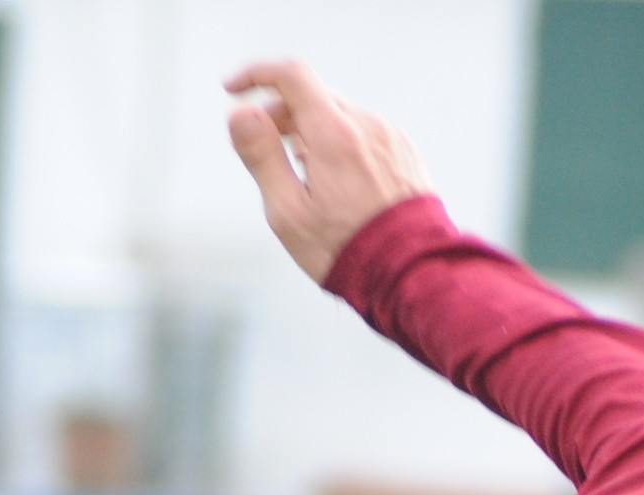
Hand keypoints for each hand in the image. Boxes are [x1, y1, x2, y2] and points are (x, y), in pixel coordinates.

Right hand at [222, 60, 434, 282]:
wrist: (410, 272)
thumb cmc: (343, 249)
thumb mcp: (288, 211)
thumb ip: (262, 156)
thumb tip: (240, 113)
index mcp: (334, 133)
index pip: (292, 75)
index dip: (257, 74)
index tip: (233, 90)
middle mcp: (366, 123)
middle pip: (312, 96)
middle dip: (280, 114)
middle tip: (263, 150)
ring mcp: (389, 135)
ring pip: (338, 116)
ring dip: (311, 133)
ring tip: (305, 180)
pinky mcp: (404, 150)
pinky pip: (363, 133)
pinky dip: (340, 145)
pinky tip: (337, 186)